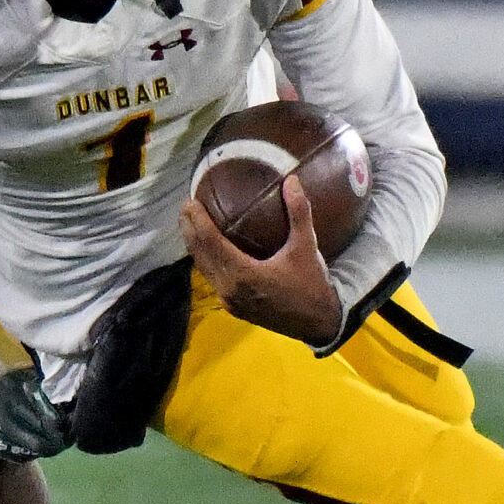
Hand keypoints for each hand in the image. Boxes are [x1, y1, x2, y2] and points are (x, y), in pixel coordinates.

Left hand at [180, 176, 343, 346]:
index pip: (210, 242)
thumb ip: (299, 212)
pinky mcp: (233, 307)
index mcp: (243, 274)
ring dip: (195, 246)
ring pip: (203, 269)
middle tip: (186, 206)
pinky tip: (208, 248)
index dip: (198, 220)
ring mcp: (229, 301)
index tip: (190, 201)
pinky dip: (206, 261)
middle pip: (200, 255)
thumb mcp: (306, 246)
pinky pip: (212, 279)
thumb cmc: (312, 285)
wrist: (318, 324)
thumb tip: (292, 180)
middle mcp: (229, 289)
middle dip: (189, 229)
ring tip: (191, 223)